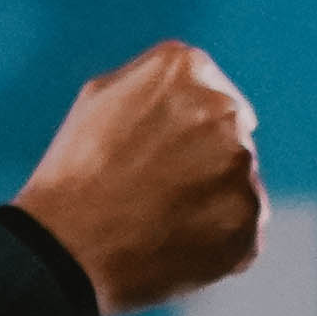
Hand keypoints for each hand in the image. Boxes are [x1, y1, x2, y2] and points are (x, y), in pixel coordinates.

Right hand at [16, 40, 266, 315]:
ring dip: (212, 202)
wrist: (67, 246)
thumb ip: (158, 81)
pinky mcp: (248, 220)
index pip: (212, 94)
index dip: (186, 131)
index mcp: (188, 69)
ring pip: (238, 185)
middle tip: (154, 193)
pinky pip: (243, 230)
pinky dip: (218, 241)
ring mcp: (241, 167)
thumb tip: (202, 88)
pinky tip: (175, 246)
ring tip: (160, 222)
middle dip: (203, 163)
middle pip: (230, 138)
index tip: (159, 156)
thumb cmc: (75, 173)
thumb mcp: (101, 96)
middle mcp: (224, 110)